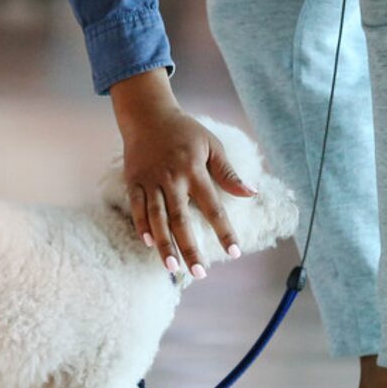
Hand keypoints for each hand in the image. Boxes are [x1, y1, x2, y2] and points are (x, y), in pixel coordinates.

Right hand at [109, 70, 257, 278]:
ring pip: (157, 218)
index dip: (224, 231)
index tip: (234, 252)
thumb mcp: (211, 146)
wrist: (147, 115)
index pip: (213, 206)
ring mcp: (150, 182)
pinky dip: (142, 226)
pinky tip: (148, 244)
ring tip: (172, 267)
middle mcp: (172, 178)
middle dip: (190, 247)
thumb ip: (228, 173)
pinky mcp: (134, 183)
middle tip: (200, 272)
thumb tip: (252, 193)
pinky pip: (137, 208)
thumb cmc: (184, 132)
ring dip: (164, 244)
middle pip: (181, 219)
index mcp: (194, 170)